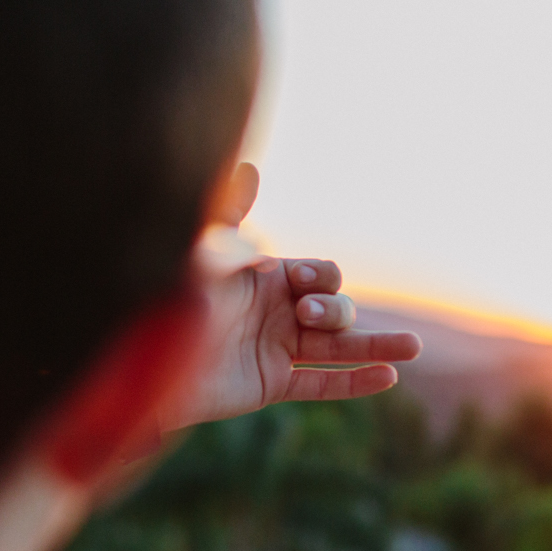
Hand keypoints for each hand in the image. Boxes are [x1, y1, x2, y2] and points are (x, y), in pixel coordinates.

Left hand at [160, 164, 422, 430]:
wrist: (137, 358)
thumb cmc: (164, 297)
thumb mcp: (199, 255)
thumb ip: (228, 217)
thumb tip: (250, 167)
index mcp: (268, 278)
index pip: (320, 275)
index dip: (321, 279)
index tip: (300, 282)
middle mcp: (278, 312)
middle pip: (336, 310)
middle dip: (334, 311)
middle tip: (305, 317)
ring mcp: (277, 350)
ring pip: (339, 348)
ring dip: (378, 345)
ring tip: (415, 348)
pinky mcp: (271, 384)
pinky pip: (321, 384)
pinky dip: (355, 382)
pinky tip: (390, 378)